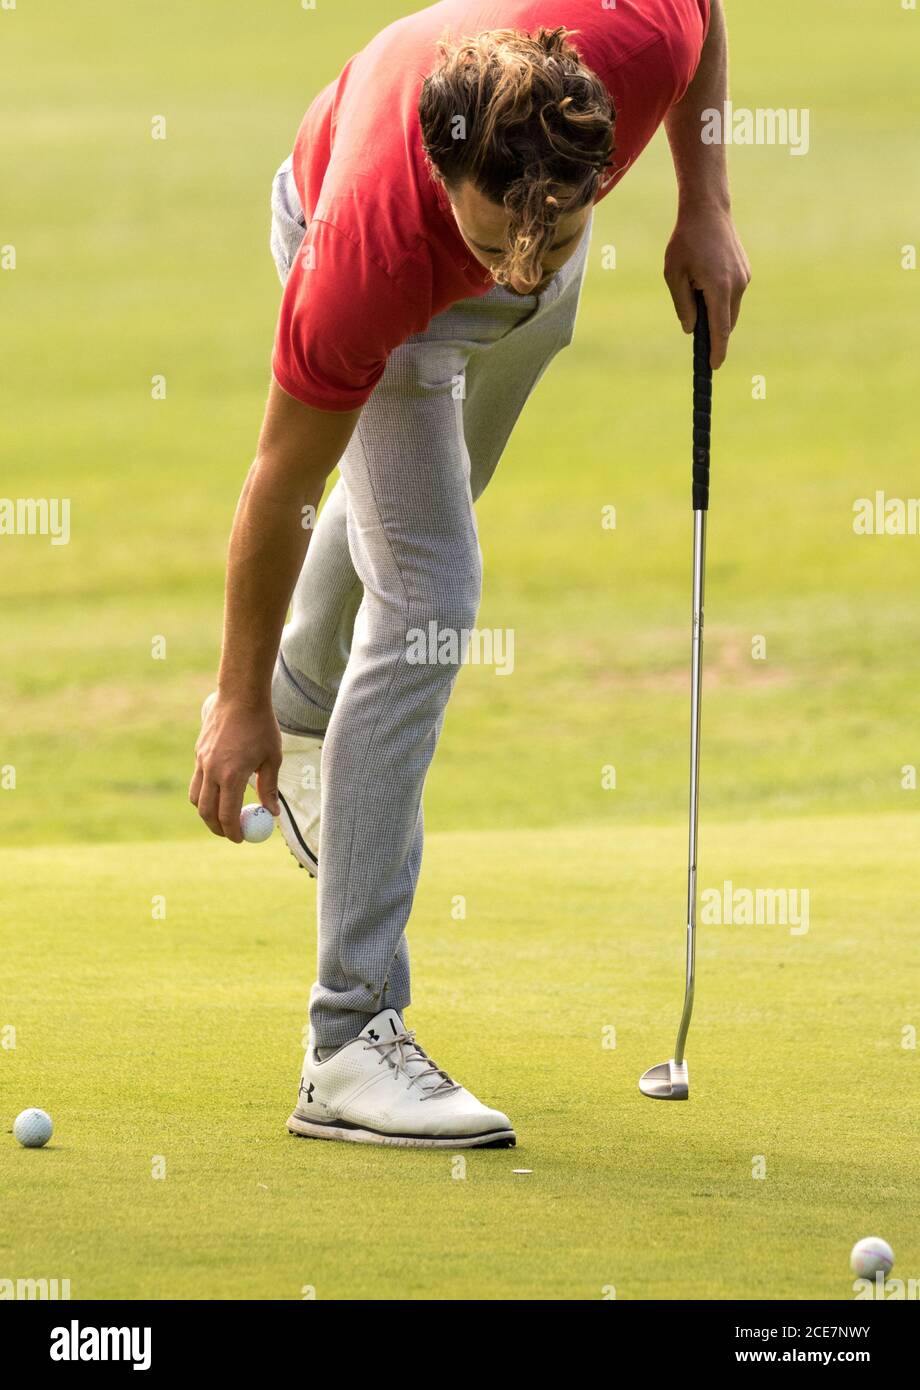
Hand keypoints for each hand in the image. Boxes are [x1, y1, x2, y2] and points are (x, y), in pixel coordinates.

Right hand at [189, 694, 281, 842]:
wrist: (240, 695)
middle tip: (229, 834)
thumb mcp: (272, 758)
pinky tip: (219, 791)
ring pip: (196, 797)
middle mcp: (211, 770)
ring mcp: (201, 761)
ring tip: (222, 816)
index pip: (227, 814)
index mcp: (231, 774)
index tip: (241, 839)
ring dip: (207, 812)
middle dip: (217, 827)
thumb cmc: (261, 726)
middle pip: (206, 811)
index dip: (233, 831)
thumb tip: (271, 813)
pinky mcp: (198, 753)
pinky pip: (196, 780)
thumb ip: (269, 787)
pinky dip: (204, 792)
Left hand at [664, 204, 750, 367]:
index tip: (714, 366)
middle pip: (726, 323)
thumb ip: (683, 305)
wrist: (708, 210)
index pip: (720, 329)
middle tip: (695, 328)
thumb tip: (691, 329)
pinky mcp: (746, 272)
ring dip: (716, 313)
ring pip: (730, 310)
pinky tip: (706, 283)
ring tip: (696, 292)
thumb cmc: (685, 241)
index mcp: (718, 287)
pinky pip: (733, 296)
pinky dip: (721, 300)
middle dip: (713, 332)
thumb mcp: (674, 275)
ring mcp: (744, 278)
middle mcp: (737, 285)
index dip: (717, 350)